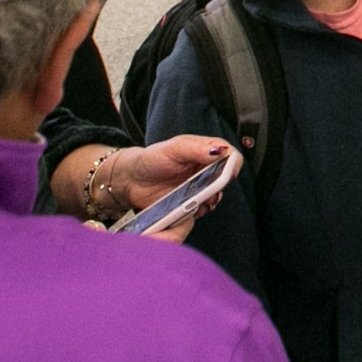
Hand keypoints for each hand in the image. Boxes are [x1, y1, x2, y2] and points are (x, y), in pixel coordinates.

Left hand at [69, 135, 233, 239]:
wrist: (130, 180)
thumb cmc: (150, 159)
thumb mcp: (173, 148)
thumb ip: (196, 149)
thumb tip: (221, 150)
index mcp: (205, 151)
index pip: (230, 156)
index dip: (232, 166)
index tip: (226, 175)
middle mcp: (205, 169)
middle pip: (225, 179)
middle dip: (220, 188)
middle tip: (210, 194)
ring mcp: (198, 187)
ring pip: (215, 196)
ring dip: (210, 202)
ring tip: (199, 204)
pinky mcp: (189, 203)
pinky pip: (201, 210)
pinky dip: (198, 212)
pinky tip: (190, 211)